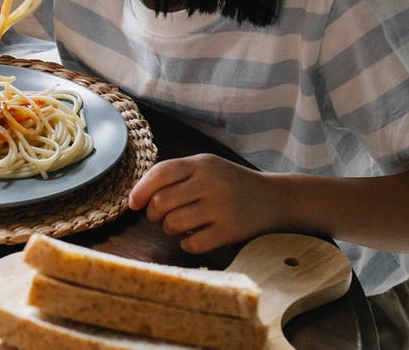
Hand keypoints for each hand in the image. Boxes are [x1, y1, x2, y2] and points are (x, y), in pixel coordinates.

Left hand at [128, 153, 284, 253]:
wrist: (273, 198)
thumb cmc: (230, 183)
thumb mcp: (206, 167)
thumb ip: (175, 175)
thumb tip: (138, 196)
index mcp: (201, 164)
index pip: (160, 173)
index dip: (141, 190)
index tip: (134, 203)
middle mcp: (210, 183)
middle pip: (161, 202)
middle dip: (154, 213)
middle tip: (162, 216)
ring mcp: (221, 207)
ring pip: (173, 224)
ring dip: (169, 229)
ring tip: (180, 226)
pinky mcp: (230, 231)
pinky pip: (192, 244)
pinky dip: (186, 244)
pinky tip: (194, 237)